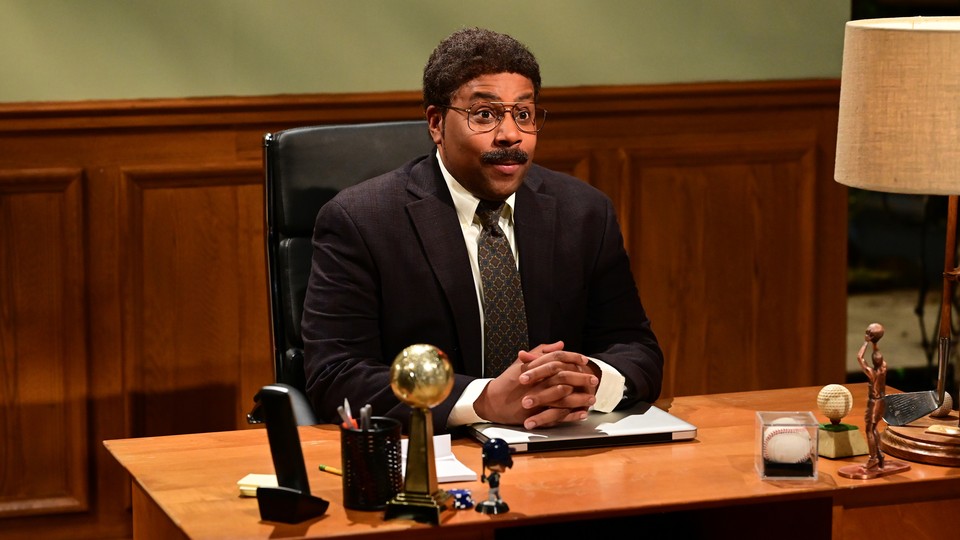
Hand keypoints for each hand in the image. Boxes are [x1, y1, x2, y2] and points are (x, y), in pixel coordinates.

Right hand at [472, 341, 599, 428]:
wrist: (492, 401)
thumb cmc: (507, 382)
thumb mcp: (522, 363)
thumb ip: (541, 352)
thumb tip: (560, 344)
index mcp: (533, 367)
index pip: (556, 358)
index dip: (572, 357)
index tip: (584, 360)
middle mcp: (535, 382)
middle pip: (563, 377)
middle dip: (581, 378)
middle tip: (594, 380)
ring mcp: (536, 398)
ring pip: (562, 398)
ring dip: (579, 398)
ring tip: (591, 398)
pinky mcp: (535, 414)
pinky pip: (556, 415)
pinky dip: (570, 415)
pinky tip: (581, 413)